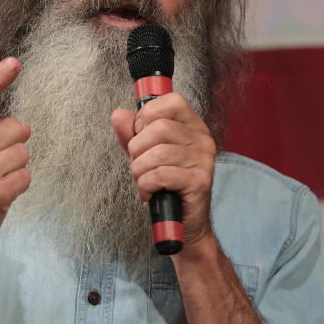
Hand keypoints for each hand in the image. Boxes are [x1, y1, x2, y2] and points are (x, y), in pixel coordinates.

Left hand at [111, 93, 216, 246]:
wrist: (181, 222)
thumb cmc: (164, 186)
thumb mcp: (142, 154)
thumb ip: (130, 134)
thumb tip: (119, 115)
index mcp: (192, 126)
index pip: (173, 101)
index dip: (148, 114)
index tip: (140, 133)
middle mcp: (202, 139)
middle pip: (159, 128)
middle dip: (137, 150)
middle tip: (139, 166)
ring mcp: (204, 160)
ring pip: (158, 153)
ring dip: (140, 171)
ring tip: (144, 182)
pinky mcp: (200, 182)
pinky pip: (161, 175)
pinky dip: (146, 186)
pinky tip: (149, 193)